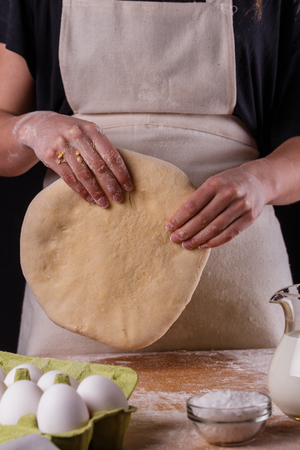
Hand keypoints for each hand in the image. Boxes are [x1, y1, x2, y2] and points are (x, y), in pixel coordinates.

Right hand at [14, 111, 132, 206]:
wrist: (39, 126)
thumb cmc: (71, 132)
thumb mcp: (87, 131)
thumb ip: (101, 147)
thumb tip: (120, 172)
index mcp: (92, 130)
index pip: (111, 155)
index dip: (121, 172)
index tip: (128, 186)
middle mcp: (78, 136)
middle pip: (99, 166)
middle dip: (111, 185)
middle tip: (118, 198)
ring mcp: (63, 146)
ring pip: (84, 175)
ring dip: (96, 192)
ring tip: (103, 203)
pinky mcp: (51, 157)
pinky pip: (69, 178)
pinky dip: (80, 191)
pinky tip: (89, 198)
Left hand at [166, 166, 265, 248]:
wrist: (257, 181)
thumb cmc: (227, 183)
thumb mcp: (213, 183)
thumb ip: (199, 198)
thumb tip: (178, 219)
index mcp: (215, 183)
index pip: (193, 204)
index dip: (179, 218)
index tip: (169, 227)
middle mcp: (229, 194)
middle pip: (203, 218)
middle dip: (186, 231)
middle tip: (174, 239)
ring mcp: (241, 206)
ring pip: (215, 228)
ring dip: (198, 239)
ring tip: (186, 244)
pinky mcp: (249, 217)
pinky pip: (229, 234)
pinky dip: (214, 242)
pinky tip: (203, 245)